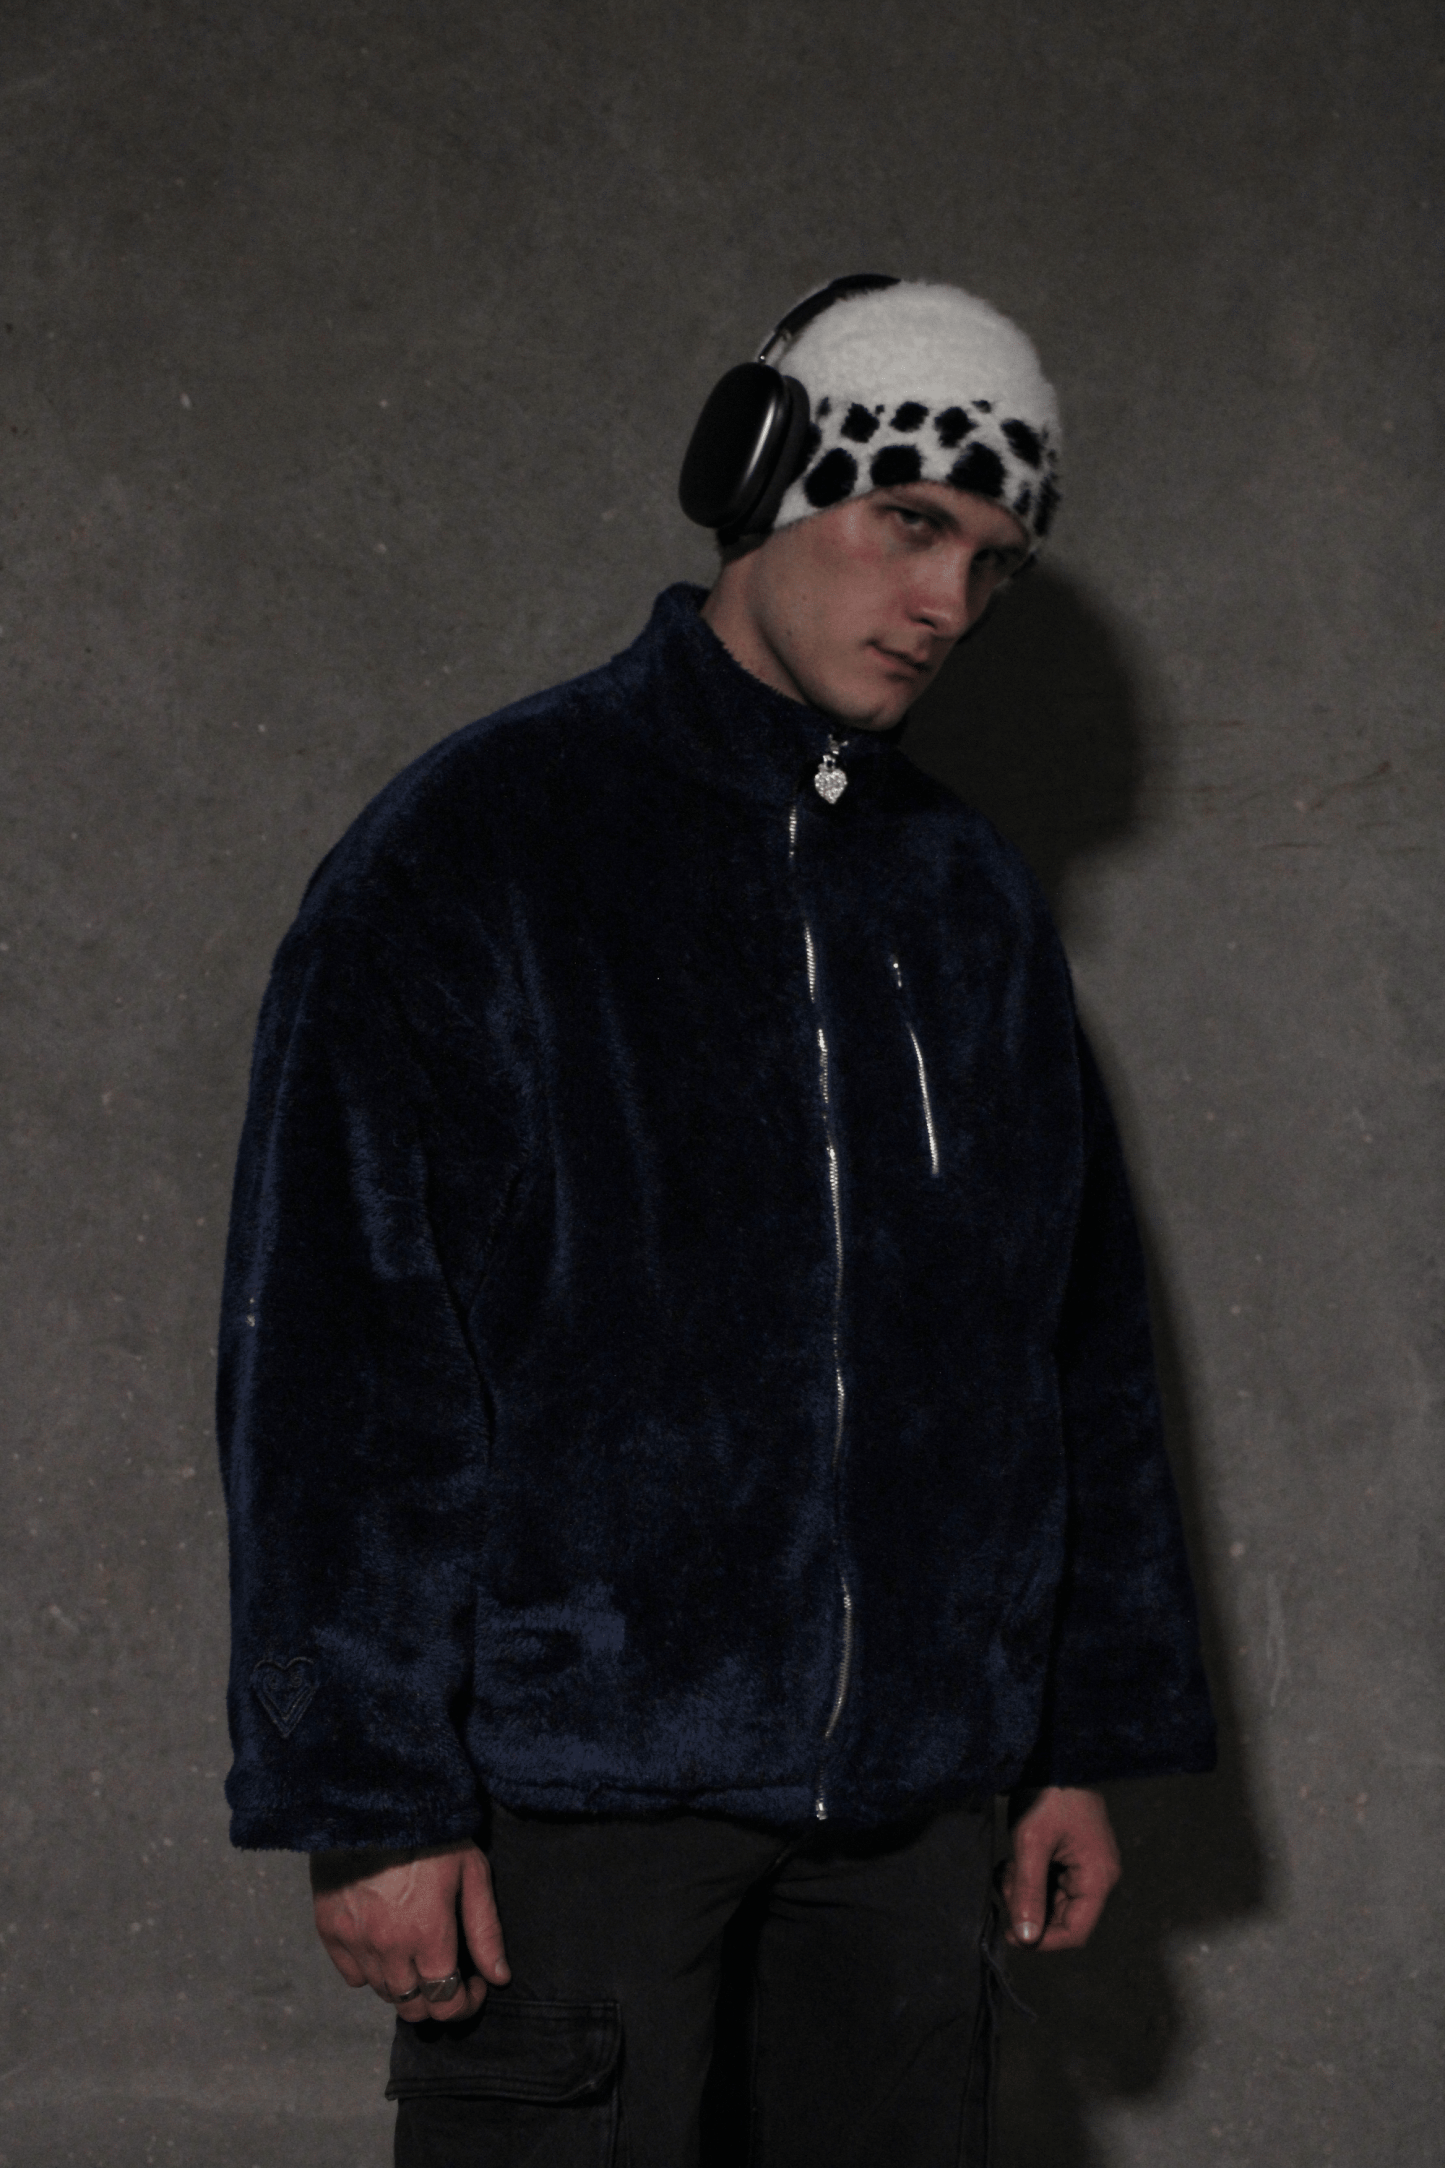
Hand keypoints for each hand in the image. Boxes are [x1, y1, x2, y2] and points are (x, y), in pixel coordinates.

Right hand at [311, 1839, 509, 2021]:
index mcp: (427, 1934)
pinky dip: (371, 1970)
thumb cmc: (432, 1831)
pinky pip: (352, 1975)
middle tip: (447, 1974)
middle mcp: (387, 1946)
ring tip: (419, 1955)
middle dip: (436, 2000)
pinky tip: (386, 1944)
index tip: (473, 1986)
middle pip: (411, 2007)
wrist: (375, 1798)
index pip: (445, 2003)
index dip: (465, 2004)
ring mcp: (354, 1940)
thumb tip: (498, 1977)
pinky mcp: (329, 1929)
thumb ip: (485, 1930)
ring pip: (383, 1993)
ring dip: (405, 1985)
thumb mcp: (472, 1872)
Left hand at [1001, 1786, 1119, 1952]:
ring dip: (1025, 1892)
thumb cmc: (1047, 1795)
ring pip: (1052, 1900)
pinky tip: (1012, 1862)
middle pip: (1062, 1917)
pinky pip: (1049, 1881)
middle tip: (1005, 1885)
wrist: (1051, 1754)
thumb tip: (1026, 1938)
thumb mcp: (1031, 1843)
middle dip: (1029, 1909)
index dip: (1043, 1940)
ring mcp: (1084, 1864)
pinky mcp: (1070, 1854)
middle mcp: (1097, 1876)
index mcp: (1098, 1877)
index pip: (1075, 1931)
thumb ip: (1029, 1892)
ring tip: (1008, 1867)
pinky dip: (1028, 1878)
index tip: (1011, 1933)